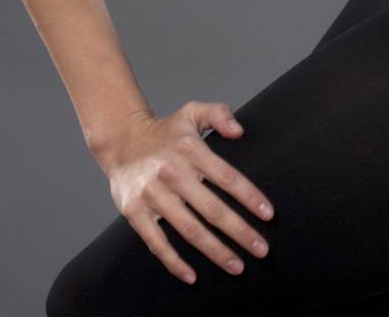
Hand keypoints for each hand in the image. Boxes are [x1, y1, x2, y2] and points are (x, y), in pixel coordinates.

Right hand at [92, 100, 274, 286]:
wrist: (120, 139)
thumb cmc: (164, 131)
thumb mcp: (191, 111)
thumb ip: (218, 114)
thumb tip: (239, 131)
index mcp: (190, 149)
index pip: (227, 177)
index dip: (249, 196)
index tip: (268, 214)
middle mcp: (173, 172)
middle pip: (212, 209)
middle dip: (240, 232)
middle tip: (261, 249)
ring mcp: (153, 194)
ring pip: (189, 230)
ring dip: (215, 251)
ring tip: (237, 266)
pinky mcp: (135, 212)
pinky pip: (157, 243)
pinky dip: (175, 263)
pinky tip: (193, 276)